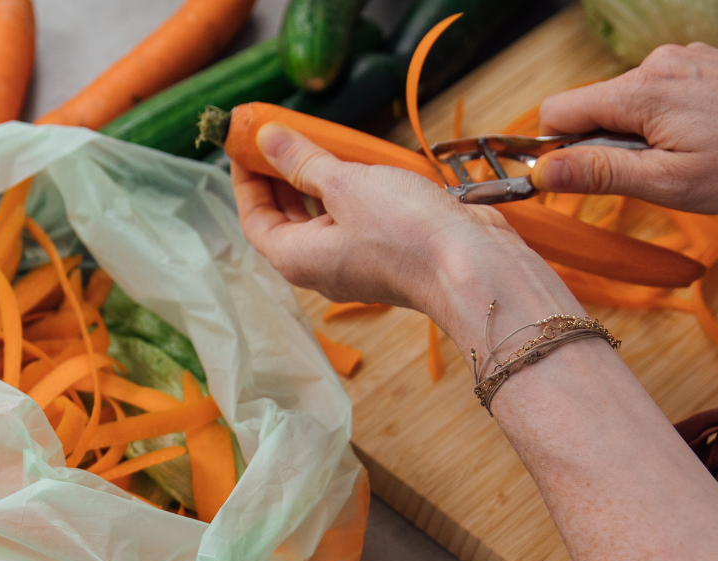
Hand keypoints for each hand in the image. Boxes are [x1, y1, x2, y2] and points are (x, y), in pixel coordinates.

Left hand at [230, 123, 537, 326]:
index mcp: (299, 259)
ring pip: (323, 220)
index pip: (255, 220)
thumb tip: (268, 139)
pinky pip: (355, 222)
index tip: (246, 144)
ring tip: (319, 141)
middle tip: (279, 135)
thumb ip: (304, 161)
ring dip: (316, 181)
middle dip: (279, 178)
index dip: (246, 181)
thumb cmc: (405, 234)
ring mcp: (356, 264)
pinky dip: (349, 192)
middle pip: (286, 221)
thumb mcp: (345, 184)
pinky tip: (358, 164)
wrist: (470, 267)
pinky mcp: (387, 255)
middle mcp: (323, 267)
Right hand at [532, 44, 717, 213]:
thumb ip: (601, 174)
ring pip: (635, 105)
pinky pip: (669, 96)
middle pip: (597, 109)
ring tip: (695, 164)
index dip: (557, 151)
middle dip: (609, 149)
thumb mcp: (670, 184)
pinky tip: (714, 145)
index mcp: (641, 92)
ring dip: (647, 139)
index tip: (575, 182)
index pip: (559, 112)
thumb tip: (543, 171)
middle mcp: (661, 63)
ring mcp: (690, 59)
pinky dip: (675, 125)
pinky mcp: (713, 63)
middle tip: (656, 181)